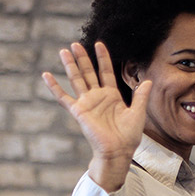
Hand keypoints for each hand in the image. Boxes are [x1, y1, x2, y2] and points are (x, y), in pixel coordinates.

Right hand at [41, 41, 151, 192]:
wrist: (118, 151)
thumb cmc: (128, 136)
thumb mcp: (138, 113)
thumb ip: (141, 96)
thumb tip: (148, 81)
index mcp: (111, 95)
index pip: (105, 71)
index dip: (102, 58)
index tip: (99, 44)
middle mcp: (97, 97)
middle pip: (88, 72)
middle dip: (82, 58)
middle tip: (75, 44)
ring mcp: (87, 103)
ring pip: (76, 80)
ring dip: (70, 66)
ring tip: (64, 51)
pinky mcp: (78, 111)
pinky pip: (63, 97)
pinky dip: (54, 87)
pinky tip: (46, 75)